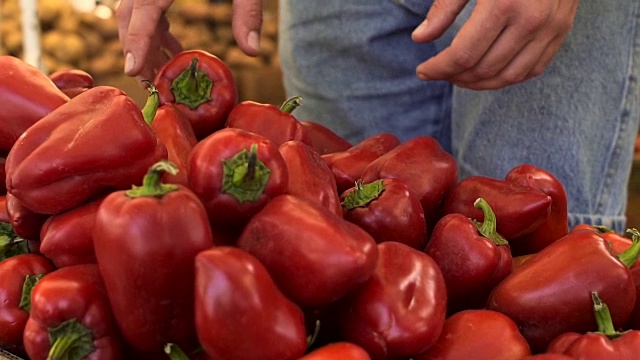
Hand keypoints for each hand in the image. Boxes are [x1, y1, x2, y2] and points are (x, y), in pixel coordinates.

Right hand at [116, 0, 263, 80]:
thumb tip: (252, 52)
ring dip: (144, 40)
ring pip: (133, 8)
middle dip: (136, 49)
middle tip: (150, 82)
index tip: (133, 71)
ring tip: (165, 69)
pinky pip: (146, 1)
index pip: (145, 10)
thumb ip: (247, 11)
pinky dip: (154, 25)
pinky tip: (174, 44)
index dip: (137, 42)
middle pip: (129, 12)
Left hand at [412, 0, 579, 89]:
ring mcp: (551, 27)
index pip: (463, 55)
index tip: (423, 71)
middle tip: (439, 73)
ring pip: (509, 76)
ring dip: (480, 83)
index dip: (439, 69)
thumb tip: (420, 38)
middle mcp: (530, 20)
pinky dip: (508, 78)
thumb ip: (444, 7)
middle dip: (455, 77)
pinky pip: (533, 68)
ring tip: (459, 77)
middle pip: (484, 69)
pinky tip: (488, 74)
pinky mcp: (563, 29)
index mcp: (503, 4)